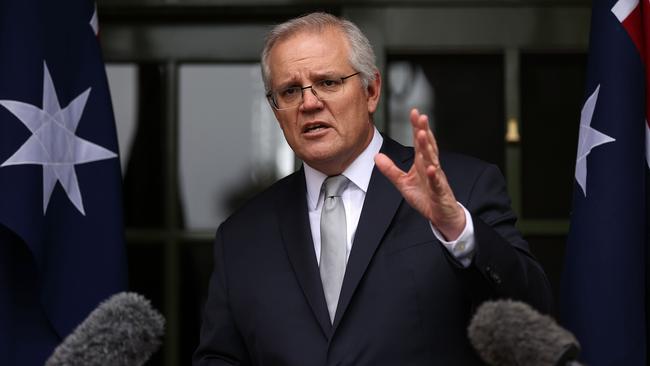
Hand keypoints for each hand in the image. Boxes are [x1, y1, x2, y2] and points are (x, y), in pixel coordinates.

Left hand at [375, 109, 465, 239]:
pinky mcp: (440, 191)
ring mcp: (437, 178)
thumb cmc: (425, 197)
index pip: (420, 141)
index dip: (417, 127)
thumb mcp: (403, 182)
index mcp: (422, 162)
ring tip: (423, 134)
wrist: (440, 215)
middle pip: (427, 145)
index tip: (414, 111)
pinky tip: (432, 168)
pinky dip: (434, 175)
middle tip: (421, 116)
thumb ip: (390, 169)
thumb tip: (376, 156)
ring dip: (428, 147)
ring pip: (433, 160)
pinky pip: (436, 182)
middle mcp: (431, 166)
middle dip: (424, 131)